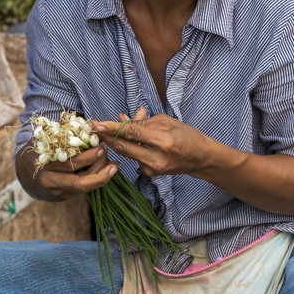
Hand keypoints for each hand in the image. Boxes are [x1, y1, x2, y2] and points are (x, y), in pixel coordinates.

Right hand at [16, 139, 117, 201]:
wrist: (27, 172)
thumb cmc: (40, 149)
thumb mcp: (46, 138)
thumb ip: (63, 131)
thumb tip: (87, 124)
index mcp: (43, 164)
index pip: (68, 163)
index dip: (86, 157)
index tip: (100, 146)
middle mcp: (50, 181)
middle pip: (79, 181)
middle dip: (98, 168)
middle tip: (109, 154)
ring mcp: (58, 191)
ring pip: (84, 187)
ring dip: (101, 175)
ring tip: (114, 163)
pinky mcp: (65, 196)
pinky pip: (84, 189)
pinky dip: (97, 178)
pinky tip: (108, 170)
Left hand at [93, 108, 211, 177]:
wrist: (200, 159)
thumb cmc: (186, 136)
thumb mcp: (166, 122)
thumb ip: (142, 121)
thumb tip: (121, 119)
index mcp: (163, 141)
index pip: (132, 133)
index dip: (112, 129)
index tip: (97, 124)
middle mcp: (156, 158)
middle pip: (123, 147)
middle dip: (106, 137)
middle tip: (92, 127)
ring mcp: (152, 169)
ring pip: (126, 153)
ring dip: (116, 141)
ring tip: (108, 129)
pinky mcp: (150, 174)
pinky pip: (134, 158)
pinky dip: (130, 147)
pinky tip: (133, 141)